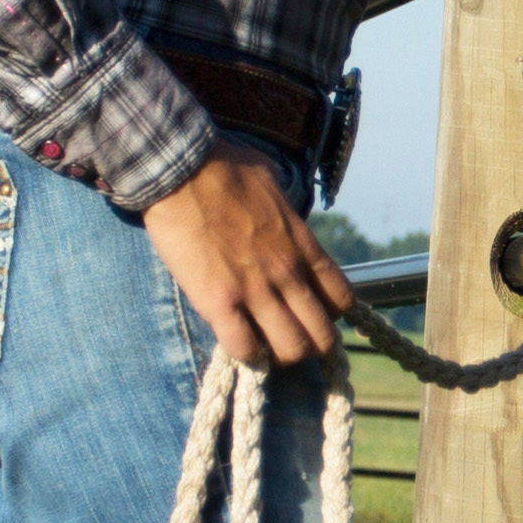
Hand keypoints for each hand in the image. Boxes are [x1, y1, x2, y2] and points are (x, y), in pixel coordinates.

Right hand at [147, 146, 354, 367]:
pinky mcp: (218, 303)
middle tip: (290, 335)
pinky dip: (246, 354)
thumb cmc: (225, 167)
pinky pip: (244, 349)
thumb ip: (287, 211)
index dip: (331, 313)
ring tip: (266, 345)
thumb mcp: (274, 184)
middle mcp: (288, 274)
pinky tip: (238, 342)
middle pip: (322, 335)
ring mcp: (255, 291)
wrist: (181, 170)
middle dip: (311, 342)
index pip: (342, 299)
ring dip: (281, 354)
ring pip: (291, 349)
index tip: (314, 310)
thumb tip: (288, 216)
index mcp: (303, 246)